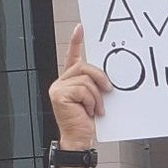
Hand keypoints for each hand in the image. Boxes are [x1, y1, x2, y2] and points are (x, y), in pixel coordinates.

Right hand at [49, 26, 110, 149]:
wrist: (79, 139)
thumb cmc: (87, 121)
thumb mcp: (94, 98)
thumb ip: (94, 84)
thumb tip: (106, 77)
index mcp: (70, 81)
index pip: (72, 57)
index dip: (75, 42)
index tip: (80, 28)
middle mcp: (61, 82)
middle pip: (84, 67)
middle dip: (100, 78)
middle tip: (109, 91)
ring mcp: (58, 88)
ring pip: (86, 80)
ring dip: (97, 96)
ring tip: (96, 109)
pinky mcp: (59, 95)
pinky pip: (83, 90)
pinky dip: (91, 101)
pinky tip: (89, 111)